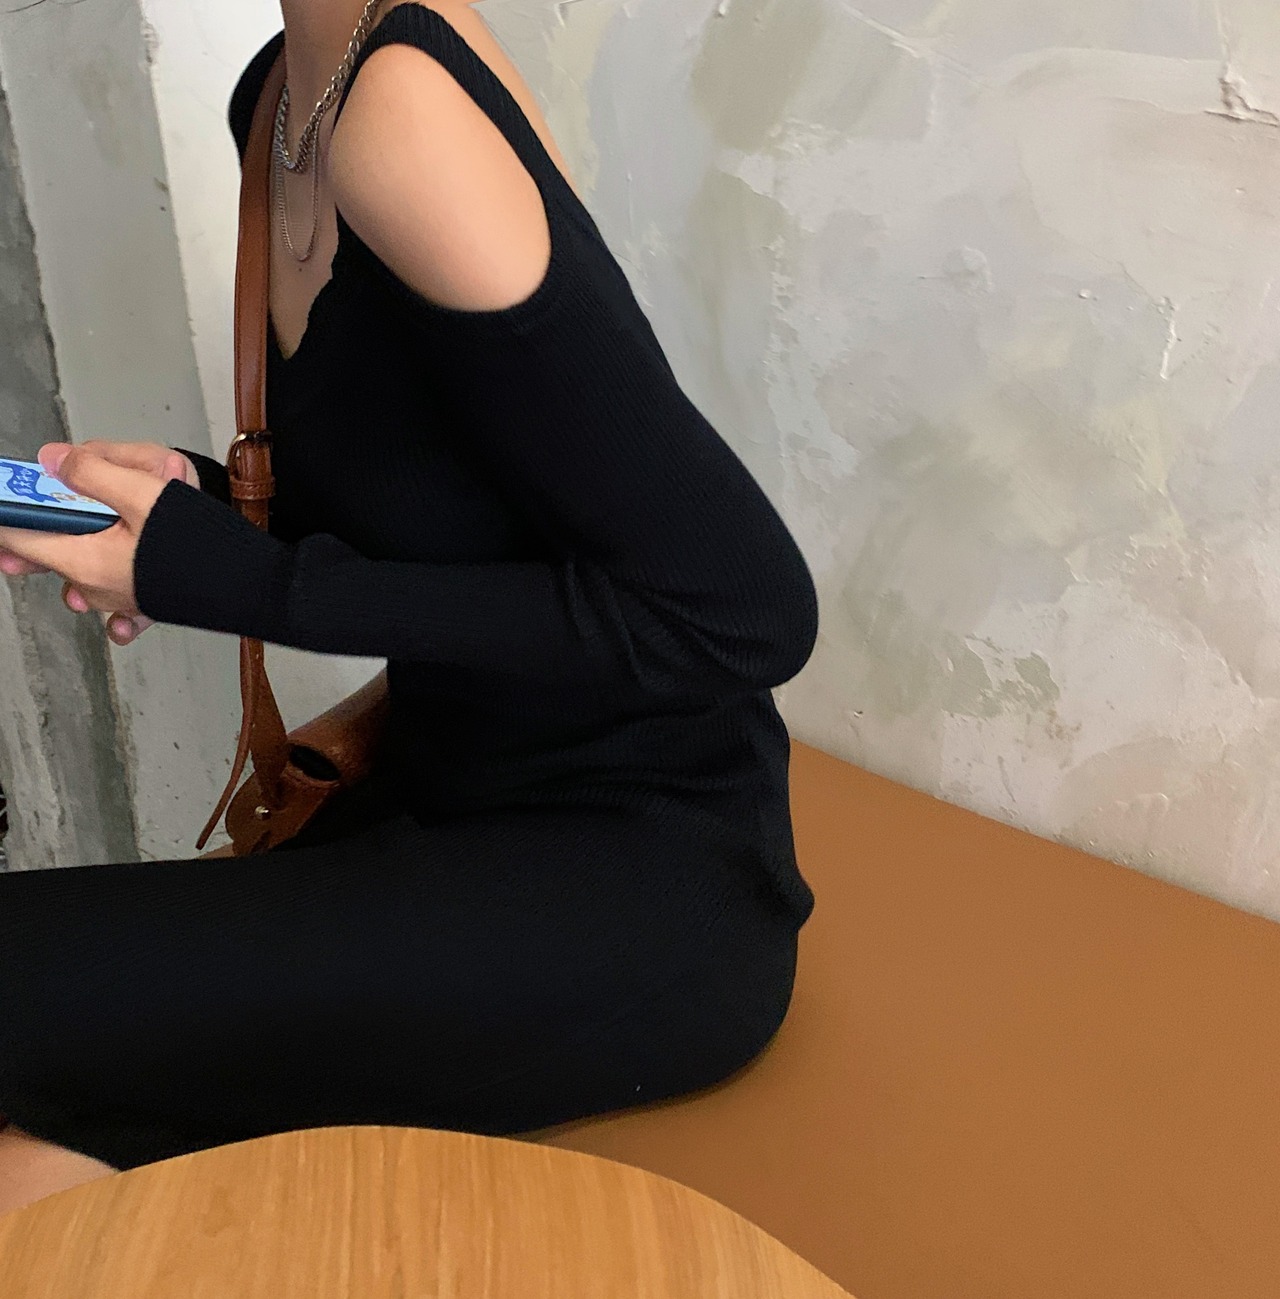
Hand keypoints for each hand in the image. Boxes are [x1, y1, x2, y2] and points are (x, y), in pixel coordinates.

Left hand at [0, 441, 197, 644]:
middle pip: (47, 557)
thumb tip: (53, 460)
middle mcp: (97, 587)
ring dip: (72, 555)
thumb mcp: (144, 491)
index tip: (9, 497)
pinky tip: (106, 586)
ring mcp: (120, 600)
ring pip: (79, 575)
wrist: (252, 583)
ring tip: (82, 533)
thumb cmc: (201, 546)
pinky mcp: (144, 604)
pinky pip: (112, 605)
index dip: (10, 512)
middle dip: (37, 534)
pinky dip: (105, 594)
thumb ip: (92, 471)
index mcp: (86, 560)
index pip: (22, 535)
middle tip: (27, 517)